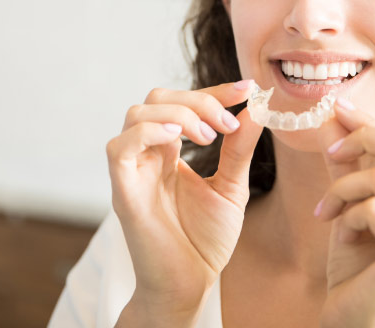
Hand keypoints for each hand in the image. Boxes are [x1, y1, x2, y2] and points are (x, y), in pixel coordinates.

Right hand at [107, 80, 262, 323]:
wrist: (191, 285)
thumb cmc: (205, 240)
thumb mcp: (231, 187)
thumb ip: (238, 149)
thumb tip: (255, 110)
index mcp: (169, 151)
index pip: (183, 103)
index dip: (213, 91)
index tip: (247, 89)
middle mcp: (147, 155)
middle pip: (157, 98)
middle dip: (198, 100)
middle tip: (227, 123)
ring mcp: (133, 170)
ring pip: (136, 113)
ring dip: (178, 114)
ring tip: (209, 136)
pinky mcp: (123, 191)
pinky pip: (120, 146)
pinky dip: (148, 132)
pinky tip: (178, 140)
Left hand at [315, 99, 374, 327]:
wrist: (356, 324)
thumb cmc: (359, 269)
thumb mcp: (353, 206)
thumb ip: (348, 164)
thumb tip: (333, 117)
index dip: (372, 123)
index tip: (338, 108)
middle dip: (363, 139)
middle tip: (331, 154)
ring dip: (343, 190)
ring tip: (329, 213)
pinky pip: (373, 208)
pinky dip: (347, 216)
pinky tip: (342, 237)